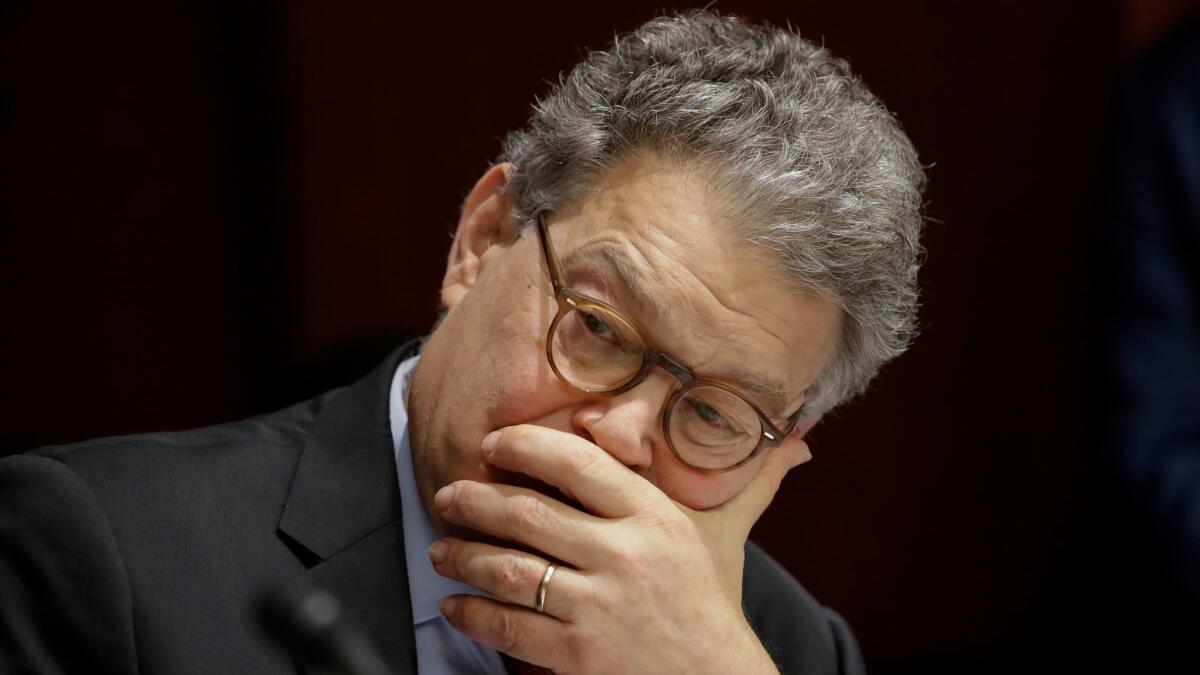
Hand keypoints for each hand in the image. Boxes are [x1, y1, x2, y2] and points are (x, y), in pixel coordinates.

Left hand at [427, 424, 809, 673]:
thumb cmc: (712, 606)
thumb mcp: (726, 538)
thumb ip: (749, 485)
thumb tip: (800, 439)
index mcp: (655, 517)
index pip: (578, 463)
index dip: (526, 446)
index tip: (493, 443)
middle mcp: (624, 555)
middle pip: (529, 511)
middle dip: (476, 499)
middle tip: (450, 494)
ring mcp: (597, 606)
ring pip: (507, 567)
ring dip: (462, 555)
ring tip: (441, 550)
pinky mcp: (576, 653)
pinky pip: (507, 624)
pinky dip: (472, 612)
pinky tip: (455, 603)